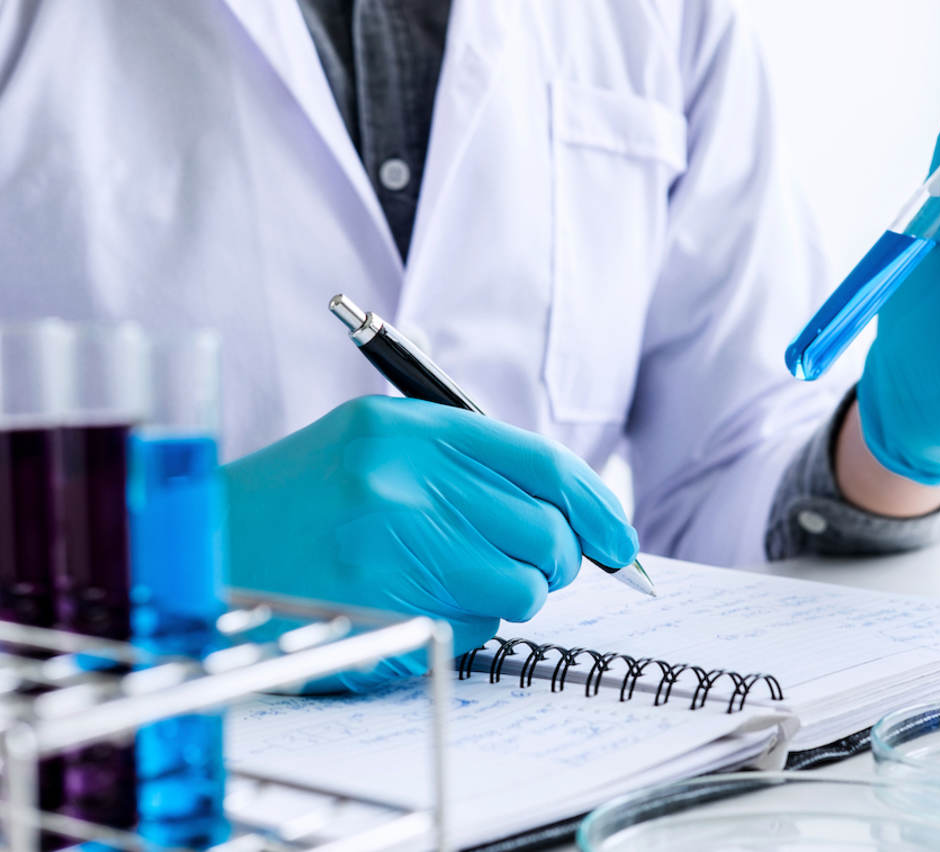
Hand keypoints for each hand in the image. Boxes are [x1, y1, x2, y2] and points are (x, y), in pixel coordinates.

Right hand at [222, 396, 636, 689]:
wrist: (205, 550)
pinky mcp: (380, 609)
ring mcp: (392, 546)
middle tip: (531, 564)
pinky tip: (419, 603)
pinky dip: (469, 625)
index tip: (618, 540)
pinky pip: (474, 629)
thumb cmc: (302, 499)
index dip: (597, 506)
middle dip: (554, 559)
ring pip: (521, 587)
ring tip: (457, 578)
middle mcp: (404, 479)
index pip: (543, 464)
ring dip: (509, 594)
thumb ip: (466, 464)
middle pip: (545, 531)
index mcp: (409, 427)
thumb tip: (568, 512)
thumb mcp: (378, 445)